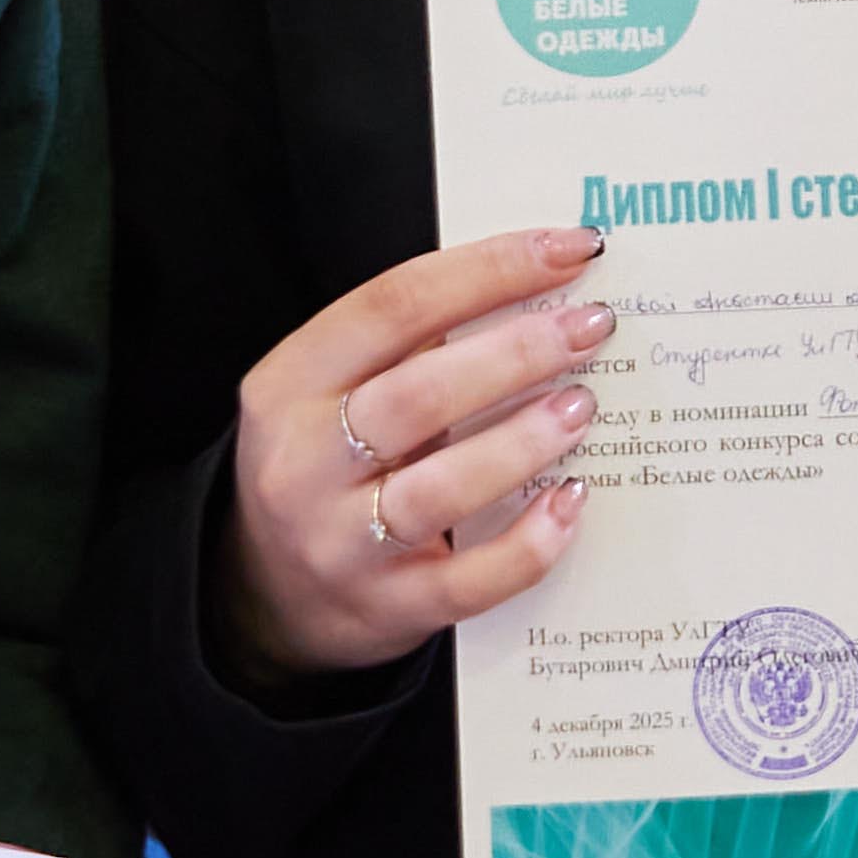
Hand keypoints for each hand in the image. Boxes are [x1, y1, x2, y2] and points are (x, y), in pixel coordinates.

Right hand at [215, 226, 614, 684]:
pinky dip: (530, 541)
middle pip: (418, 394)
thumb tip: (534, 289)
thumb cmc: (325, 467)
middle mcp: (304, 463)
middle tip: (590, 326)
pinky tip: (572, 503)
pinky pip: (471, 581)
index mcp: (289, 385)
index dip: (488, 270)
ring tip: (583, 406)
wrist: (267, 594)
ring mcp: (343, 543)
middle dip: (517, 352)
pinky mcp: (389, 608)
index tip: (568, 249)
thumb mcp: (328, 393)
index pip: (393, 306)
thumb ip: (404, 348)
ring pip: (441, 488)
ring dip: (523, 441)